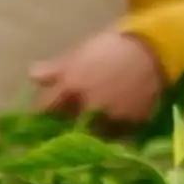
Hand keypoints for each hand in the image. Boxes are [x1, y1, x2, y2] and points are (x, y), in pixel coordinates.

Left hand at [30, 30, 165, 125]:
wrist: (151, 49)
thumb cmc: (109, 48)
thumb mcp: (79, 53)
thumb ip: (54, 69)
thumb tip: (32, 76)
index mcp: (71, 85)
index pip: (45, 109)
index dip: (44, 112)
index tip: (46, 114)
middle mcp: (90, 105)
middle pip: (68, 126)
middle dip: (67, 125)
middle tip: (71, 120)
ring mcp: (113, 116)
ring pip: (93, 134)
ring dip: (91, 131)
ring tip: (95, 123)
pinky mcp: (134, 123)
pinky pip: (118, 135)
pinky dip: (113, 131)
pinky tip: (114, 122)